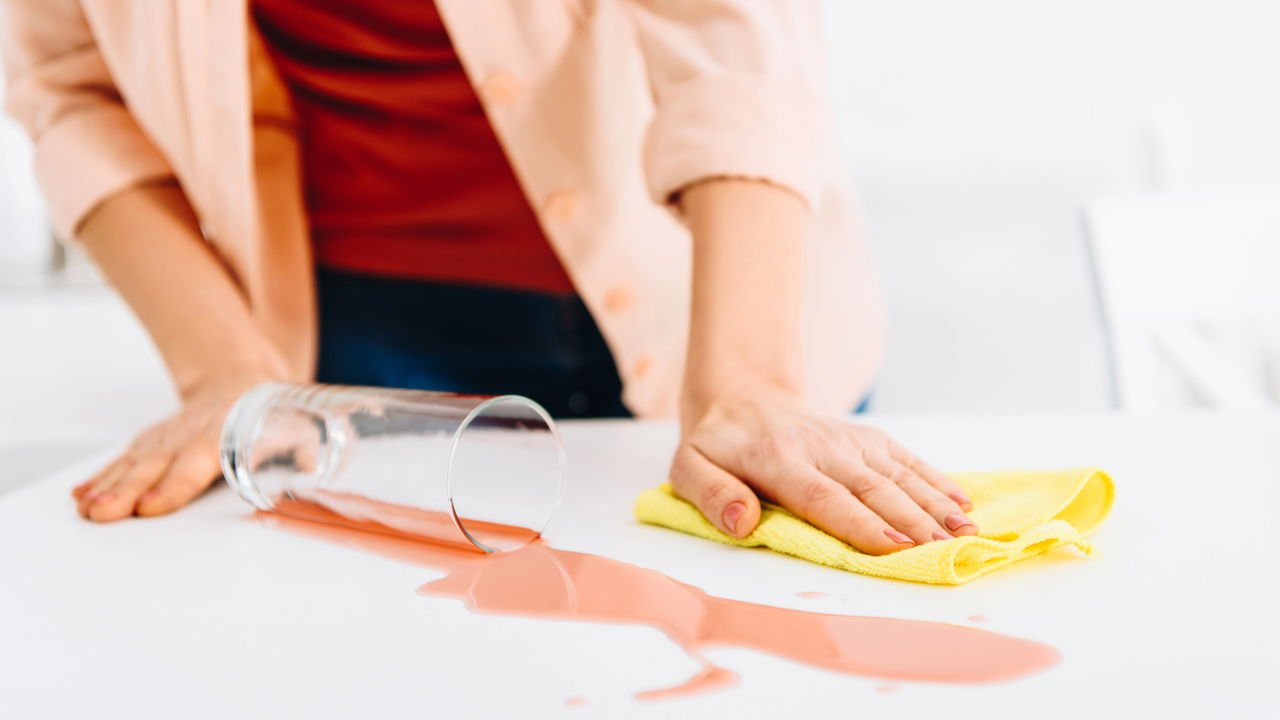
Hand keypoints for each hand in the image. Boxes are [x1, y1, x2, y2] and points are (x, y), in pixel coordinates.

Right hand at [71, 365, 282, 521]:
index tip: (150, 508)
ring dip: (106, 487)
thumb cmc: (270, 411)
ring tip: (85, 509)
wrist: (239, 376)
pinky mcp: (151, 441)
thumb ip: (303, 450)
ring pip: (132, 463)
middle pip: (153, 467)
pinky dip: (100, 476)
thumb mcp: (296, 426)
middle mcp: (187, 435)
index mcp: (222, 433)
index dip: (172, 487)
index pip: (194, 464)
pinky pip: (122, 459)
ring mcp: (165, 437)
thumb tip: (312, 465)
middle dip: (125, 492)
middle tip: (103, 515)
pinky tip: (81, 495)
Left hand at [670, 393, 977, 554]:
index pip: (823, 496)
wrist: (741, 397)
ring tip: (967, 533)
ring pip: (897, 474)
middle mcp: (821, 447)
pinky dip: (936, 480)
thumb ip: (711, 495)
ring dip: (934, 504)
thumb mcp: (688, 469)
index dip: (859, 523)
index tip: (893, 548)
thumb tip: (741, 523)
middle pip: (871, 488)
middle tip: (946, 551)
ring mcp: (848, 440)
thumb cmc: (715, 447)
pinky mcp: (867, 438)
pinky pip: (905, 458)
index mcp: (777, 459)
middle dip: (911, 521)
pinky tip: (963, 503)